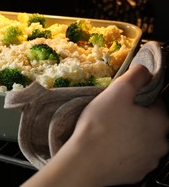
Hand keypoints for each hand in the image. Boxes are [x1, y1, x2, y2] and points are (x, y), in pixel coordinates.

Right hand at [22, 64, 168, 186]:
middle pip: (152, 125)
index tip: (122, 102)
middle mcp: (160, 143)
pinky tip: (109, 148)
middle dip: (137, 119)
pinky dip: (125, 153)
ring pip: (144, 143)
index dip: (139, 99)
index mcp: (160, 121)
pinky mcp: (136, 174)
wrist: (84, 161)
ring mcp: (148, 161)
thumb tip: (145, 70)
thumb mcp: (117, 91)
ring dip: (132, 137)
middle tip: (115, 117)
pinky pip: (134, 159)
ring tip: (110, 133)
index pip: (157, 103)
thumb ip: (135, 76)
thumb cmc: (100, 126)